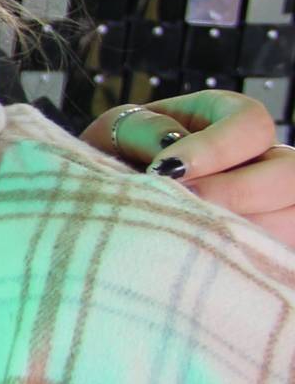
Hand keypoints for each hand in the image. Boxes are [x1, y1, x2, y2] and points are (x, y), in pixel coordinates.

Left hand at [82, 92, 294, 247]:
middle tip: (187, 207)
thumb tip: (170, 151)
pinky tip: (208, 262)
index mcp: (228, 120)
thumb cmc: (114, 162)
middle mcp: (263, 160)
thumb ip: (144, 132)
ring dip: (246, 231)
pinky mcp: (267, 247)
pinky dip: (252, 263)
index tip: (166, 169)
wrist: (107, 209)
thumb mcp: (117, 134)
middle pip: (290, 173)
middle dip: (238, 192)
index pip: (252, 124)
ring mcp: (273, 206)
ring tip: (192, 237)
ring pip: (292, 219)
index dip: (217, 147)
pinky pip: (280, 258)